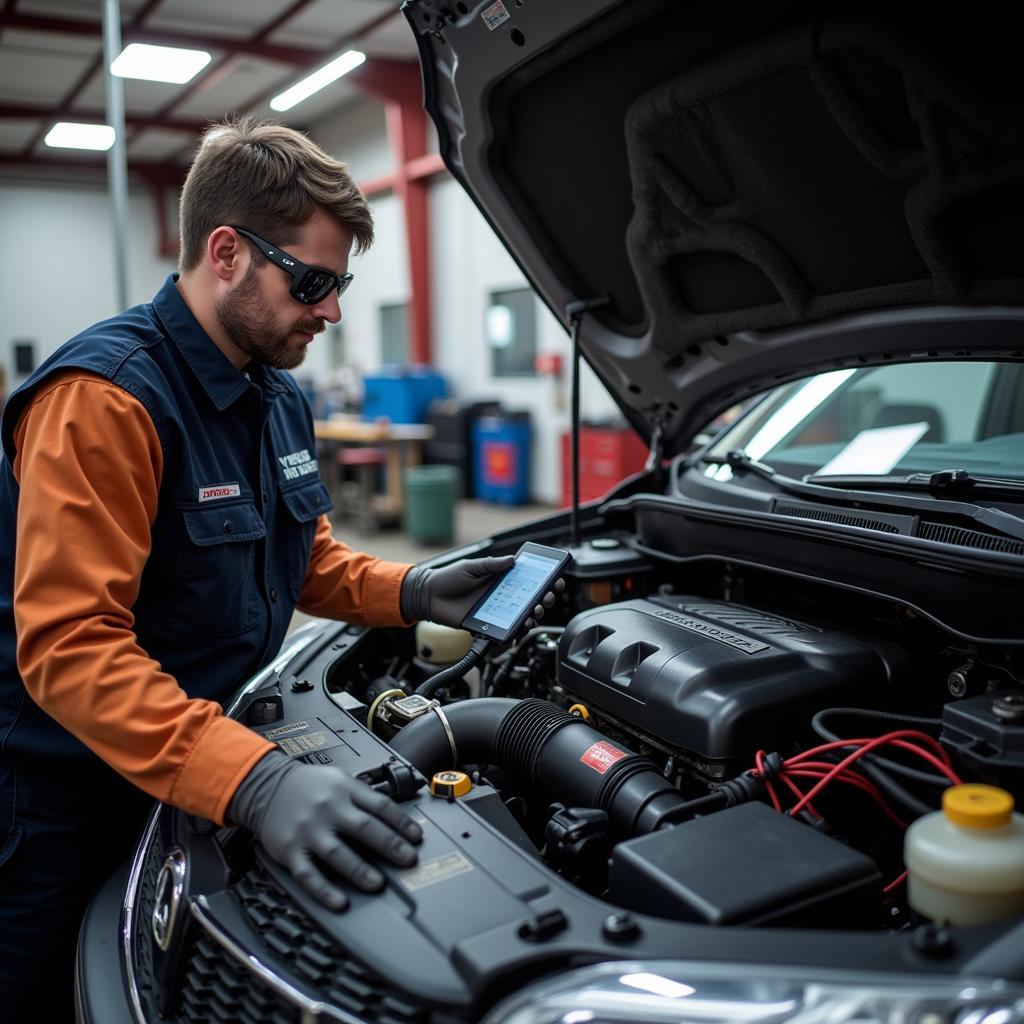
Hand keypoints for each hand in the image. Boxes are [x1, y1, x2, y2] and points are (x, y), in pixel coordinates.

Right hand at [228, 749, 421, 910]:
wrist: (265, 785)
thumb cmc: (308, 785)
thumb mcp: (338, 779)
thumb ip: (363, 796)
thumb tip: (394, 817)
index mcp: (344, 791)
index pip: (380, 806)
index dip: (401, 822)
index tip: (416, 838)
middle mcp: (328, 810)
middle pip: (364, 828)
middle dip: (389, 845)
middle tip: (407, 860)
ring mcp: (309, 831)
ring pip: (337, 853)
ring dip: (359, 870)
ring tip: (377, 883)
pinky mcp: (291, 850)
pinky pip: (309, 874)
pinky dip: (324, 890)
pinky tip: (339, 902)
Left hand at [400, 555, 563, 628]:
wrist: (428, 596)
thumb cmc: (447, 579)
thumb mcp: (470, 567)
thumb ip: (490, 564)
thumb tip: (512, 560)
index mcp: (499, 580)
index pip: (526, 580)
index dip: (542, 580)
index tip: (554, 579)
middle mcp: (500, 596)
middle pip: (530, 599)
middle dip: (543, 598)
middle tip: (546, 597)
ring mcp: (495, 611)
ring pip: (521, 616)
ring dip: (534, 615)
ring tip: (535, 612)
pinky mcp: (487, 624)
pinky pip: (505, 629)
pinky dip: (517, 630)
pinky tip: (522, 626)